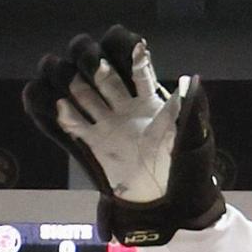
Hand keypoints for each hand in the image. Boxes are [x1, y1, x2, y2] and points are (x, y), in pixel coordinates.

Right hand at [21, 28, 223, 242]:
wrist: (168, 203)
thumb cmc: (186, 170)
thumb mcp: (194, 139)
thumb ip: (191, 110)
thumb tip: (191, 80)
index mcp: (146, 96)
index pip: (130, 58)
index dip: (127, 48)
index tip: (136, 50)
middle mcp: (120, 101)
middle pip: (94, 61)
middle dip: (90, 58)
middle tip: (96, 69)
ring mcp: (102, 120)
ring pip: (74, 84)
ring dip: (68, 78)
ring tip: (70, 85)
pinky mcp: (90, 142)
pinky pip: (66, 121)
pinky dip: (57, 111)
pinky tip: (61, 110)